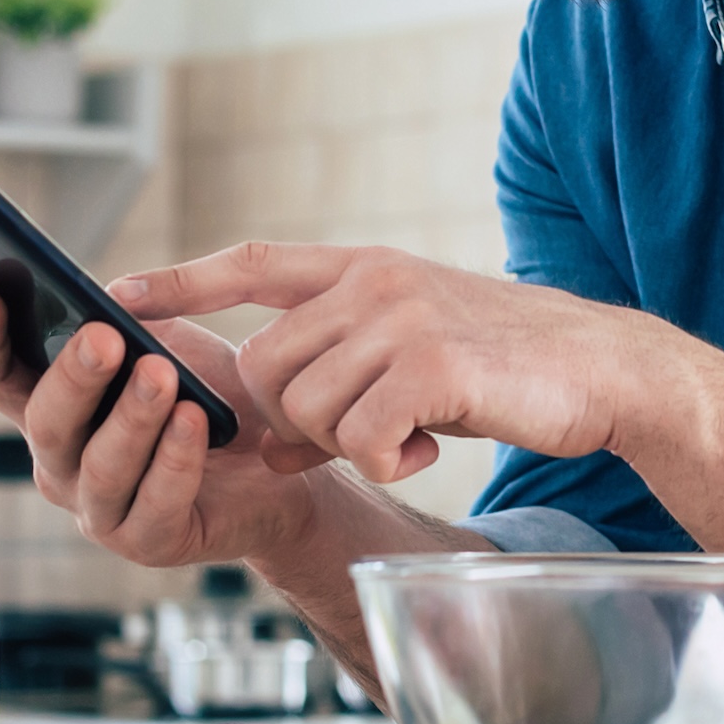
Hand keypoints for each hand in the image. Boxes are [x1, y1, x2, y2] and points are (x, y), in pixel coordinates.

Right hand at [0, 287, 320, 567]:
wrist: (281, 459)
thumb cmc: (211, 396)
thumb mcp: (171, 343)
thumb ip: (132, 320)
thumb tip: (105, 299)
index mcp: (51, 406)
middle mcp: (61, 462)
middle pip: (45, 422)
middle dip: (73, 378)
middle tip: (103, 338)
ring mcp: (99, 508)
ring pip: (101, 466)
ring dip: (132, 417)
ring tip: (162, 374)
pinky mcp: (150, 541)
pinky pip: (155, 503)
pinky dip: (175, 459)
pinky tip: (195, 420)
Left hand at [110, 243, 702, 480]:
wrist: (602, 370)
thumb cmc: (506, 368)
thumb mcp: (411, 355)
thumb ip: (337, 375)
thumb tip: (264, 441)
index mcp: (365, 268)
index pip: (253, 264)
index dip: (186, 282)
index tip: (122, 291)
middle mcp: (374, 282)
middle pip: (265, 368)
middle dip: (293, 422)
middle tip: (365, 435)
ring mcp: (401, 317)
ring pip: (306, 409)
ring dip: (349, 445)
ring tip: (412, 434)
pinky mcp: (431, 364)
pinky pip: (360, 436)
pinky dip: (389, 460)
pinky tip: (431, 448)